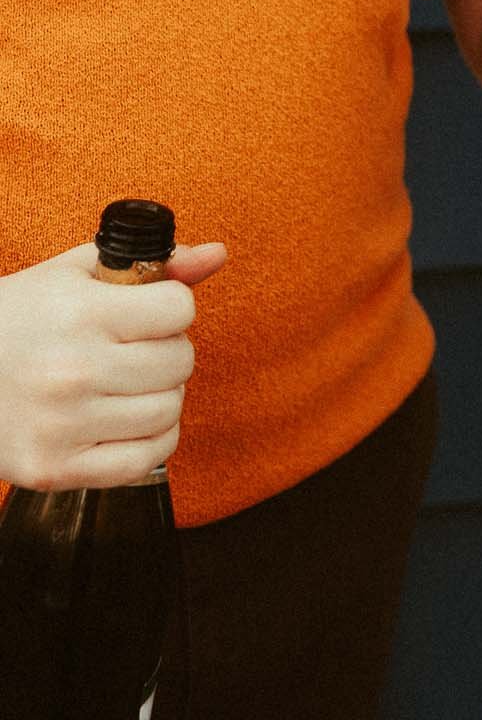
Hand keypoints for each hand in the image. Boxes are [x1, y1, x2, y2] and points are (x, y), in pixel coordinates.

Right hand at [0, 238, 227, 491]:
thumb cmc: (17, 318)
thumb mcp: (75, 273)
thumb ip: (151, 263)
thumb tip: (217, 254)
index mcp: (79, 314)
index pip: (178, 309)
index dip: (170, 306)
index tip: (149, 310)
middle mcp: (73, 371)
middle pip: (179, 361)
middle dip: (168, 349)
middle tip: (136, 348)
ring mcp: (64, 426)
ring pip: (170, 410)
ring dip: (161, 394)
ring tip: (130, 382)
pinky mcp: (56, 470)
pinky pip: (146, 459)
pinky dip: (153, 439)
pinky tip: (128, 419)